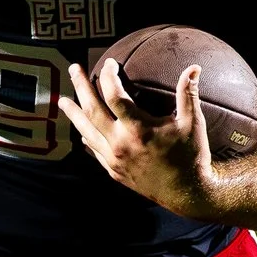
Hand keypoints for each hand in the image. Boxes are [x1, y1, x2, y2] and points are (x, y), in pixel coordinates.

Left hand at [58, 57, 220, 220]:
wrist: (186, 192)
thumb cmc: (191, 156)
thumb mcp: (192, 123)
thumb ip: (188, 94)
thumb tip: (194, 67)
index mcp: (137, 129)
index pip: (114, 95)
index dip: (110, 76)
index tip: (111, 63)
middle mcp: (120, 144)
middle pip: (92, 110)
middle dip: (81, 87)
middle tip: (73, 69)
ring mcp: (113, 159)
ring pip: (87, 131)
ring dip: (74, 114)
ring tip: (62, 100)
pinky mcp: (113, 171)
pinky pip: (94, 150)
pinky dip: (87, 136)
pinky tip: (82, 129)